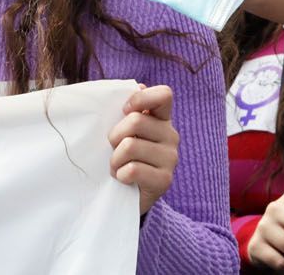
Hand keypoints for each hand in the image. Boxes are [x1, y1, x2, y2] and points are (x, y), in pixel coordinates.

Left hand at [108, 84, 177, 216]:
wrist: (126, 197)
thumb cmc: (121, 159)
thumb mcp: (123, 133)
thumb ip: (128, 112)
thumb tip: (137, 86)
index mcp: (162, 119)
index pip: (164, 95)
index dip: (140, 99)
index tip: (124, 111)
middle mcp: (171, 135)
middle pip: (135, 121)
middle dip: (114, 136)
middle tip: (112, 149)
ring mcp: (171, 158)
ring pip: (130, 146)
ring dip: (114, 160)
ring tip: (117, 167)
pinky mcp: (165, 180)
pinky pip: (133, 169)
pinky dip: (120, 175)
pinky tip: (124, 179)